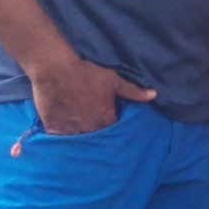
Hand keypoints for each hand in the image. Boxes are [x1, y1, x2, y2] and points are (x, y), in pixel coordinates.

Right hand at [24, 58, 154, 135]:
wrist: (56, 68)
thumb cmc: (86, 73)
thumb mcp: (113, 81)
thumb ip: (133, 92)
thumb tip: (153, 95)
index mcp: (106, 119)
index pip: (114, 131)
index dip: (112, 127)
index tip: (108, 122)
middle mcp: (90, 129)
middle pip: (97, 138)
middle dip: (97, 134)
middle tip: (92, 125)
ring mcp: (71, 130)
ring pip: (79, 140)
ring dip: (80, 137)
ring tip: (78, 129)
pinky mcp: (54, 128)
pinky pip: (60, 140)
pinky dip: (62, 137)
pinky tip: (63, 131)